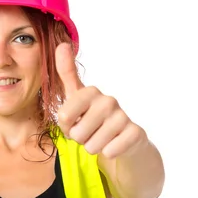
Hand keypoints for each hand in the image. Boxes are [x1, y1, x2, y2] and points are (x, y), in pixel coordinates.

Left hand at [55, 43, 146, 158]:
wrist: (123, 140)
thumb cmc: (93, 118)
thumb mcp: (76, 98)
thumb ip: (66, 73)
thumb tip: (62, 44)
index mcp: (90, 92)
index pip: (63, 116)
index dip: (65, 126)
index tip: (73, 122)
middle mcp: (108, 100)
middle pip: (77, 134)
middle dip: (80, 139)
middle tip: (90, 132)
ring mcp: (123, 116)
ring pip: (92, 145)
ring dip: (93, 147)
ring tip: (101, 138)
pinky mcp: (135, 133)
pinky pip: (109, 152)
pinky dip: (108, 153)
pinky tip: (114, 145)